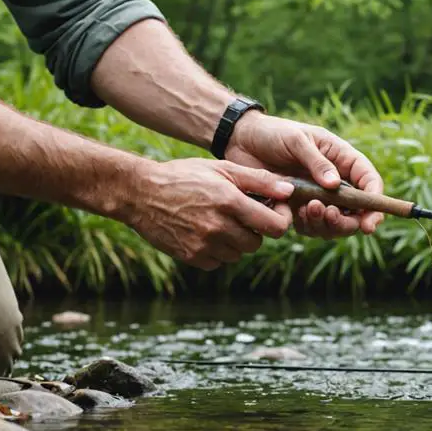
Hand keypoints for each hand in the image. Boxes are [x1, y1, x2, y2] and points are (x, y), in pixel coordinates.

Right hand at [123, 158, 294, 269]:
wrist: (141, 193)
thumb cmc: (185, 176)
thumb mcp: (223, 169)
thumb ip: (260, 180)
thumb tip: (290, 190)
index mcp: (230, 202)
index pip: (275, 226)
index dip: (281, 219)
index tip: (275, 211)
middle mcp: (219, 226)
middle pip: (257, 243)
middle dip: (256, 230)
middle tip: (243, 214)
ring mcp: (204, 244)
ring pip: (238, 253)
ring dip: (236, 241)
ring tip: (221, 220)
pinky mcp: (191, 256)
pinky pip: (219, 261)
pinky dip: (218, 251)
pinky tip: (206, 232)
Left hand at [224, 111, 384, 238]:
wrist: (242, 142)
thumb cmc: (274, 133)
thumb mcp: (297, 140)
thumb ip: (317, 162)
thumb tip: (335, 185)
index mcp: (342, 159)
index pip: (369, 182)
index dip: (374, 203)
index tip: (369, 222)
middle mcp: (335, 182)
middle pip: (356, 211)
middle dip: (348, 220)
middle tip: (330, 216)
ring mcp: (318, 197)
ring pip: (334, 224)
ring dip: (327, 224)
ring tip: (310, 209)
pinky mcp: (299, 209)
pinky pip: (311, 227)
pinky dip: (309, 226)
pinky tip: (297, 213)